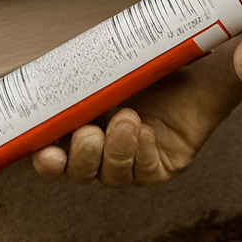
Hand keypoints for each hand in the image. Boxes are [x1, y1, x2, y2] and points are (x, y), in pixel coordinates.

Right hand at [30, 37, 241, 186]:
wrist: (197, 67)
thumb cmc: (149, 67)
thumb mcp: (111, 67)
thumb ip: (80, 72)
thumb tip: (44, 65)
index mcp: (83, 131)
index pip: (56, 159)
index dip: (46, 163)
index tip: (45, 153)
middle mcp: (104, 154)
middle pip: (80, 174)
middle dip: (82, 156)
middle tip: (90, 132)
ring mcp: (132, 165)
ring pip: (113, 175)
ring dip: (116, 149)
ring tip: (128, 117)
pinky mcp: (160, 169)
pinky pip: (144, 172)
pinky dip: (142, 152)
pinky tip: (146, 130)